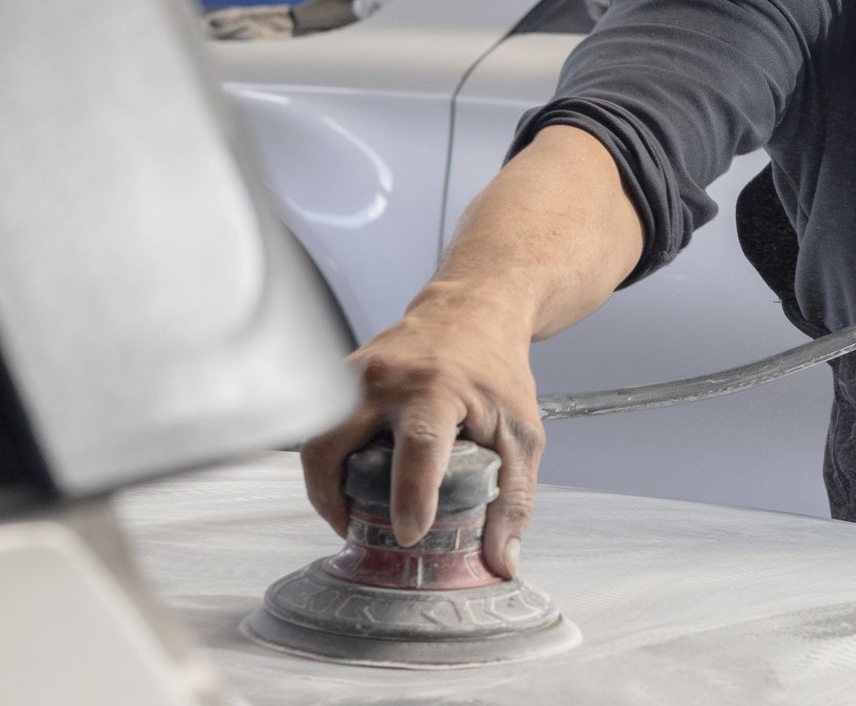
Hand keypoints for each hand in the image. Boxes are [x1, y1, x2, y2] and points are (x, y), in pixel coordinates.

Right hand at [299, 290, 543, 579]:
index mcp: (439, 387)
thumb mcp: (522, 433)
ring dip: (325, 485)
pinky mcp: (340, 377)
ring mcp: (355, 374)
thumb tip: (503, 562)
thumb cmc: (497, 371)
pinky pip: (320, 427)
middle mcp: (387, 377)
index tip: (408, 534)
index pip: (419, 445)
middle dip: (334, 499)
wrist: (473, 310)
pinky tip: (352, 479)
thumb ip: (514, 499)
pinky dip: (329, 461)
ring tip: (353, 512)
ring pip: (316, 440)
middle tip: (359, 531)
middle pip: (334, 444)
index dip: (410, 495)